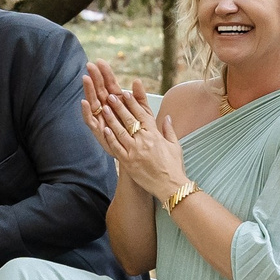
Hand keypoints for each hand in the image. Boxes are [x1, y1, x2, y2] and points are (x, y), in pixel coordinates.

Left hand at [80, 69, 186, 198]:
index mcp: (155, 135)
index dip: (133, 103)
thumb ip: (168, 130)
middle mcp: (144, 140)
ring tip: (104, 108)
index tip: (126, 93)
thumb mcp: (175, 145)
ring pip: (120, 132)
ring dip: (111, 119)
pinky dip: (110, 138)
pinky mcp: (128, 162)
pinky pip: (117, 148)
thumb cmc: (173, 167)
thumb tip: (167, 117)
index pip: (142, 114)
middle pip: (129, 120)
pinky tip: (104, 130)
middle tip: (110, 96)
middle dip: (119, 107)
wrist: (170, 186)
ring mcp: (135, 151)